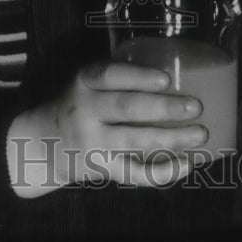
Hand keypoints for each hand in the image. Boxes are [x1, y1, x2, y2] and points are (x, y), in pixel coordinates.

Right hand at [7, 60, 207, 195]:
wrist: (41, 144)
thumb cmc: (78, 104)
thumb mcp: (86, 83)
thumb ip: (118, 76)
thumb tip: (176, 68)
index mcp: (85, 81)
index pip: (111, 75)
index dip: (140, 77)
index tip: (167, 79)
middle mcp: (86, 110)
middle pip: (128, 108)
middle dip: (165, 108)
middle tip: (195, 106)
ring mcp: (92, 141)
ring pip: (136, 141)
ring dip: (172, 138)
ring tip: (200, 134)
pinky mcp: (100, 167)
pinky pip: (134, 173)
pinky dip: (163, 171)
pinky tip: (186, 164)